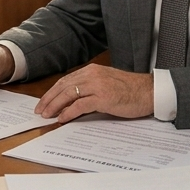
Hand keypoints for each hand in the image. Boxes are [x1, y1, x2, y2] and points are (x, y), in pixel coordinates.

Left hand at [34, 64, 153, 122]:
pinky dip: (68, 112)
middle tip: (39, 110)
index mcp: (92, 70)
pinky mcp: (103, 98)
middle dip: (49, 99)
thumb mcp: (107, 83)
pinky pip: (80, 105)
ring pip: (68, 94)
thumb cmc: (131, 90)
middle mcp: (92, 75)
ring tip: (47, 115)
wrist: (150, 91)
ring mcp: (97, 86)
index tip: (44, 102)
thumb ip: (91, 87)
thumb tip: (73, 100)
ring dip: (55, 106)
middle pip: (63, 86)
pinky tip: (62, 118)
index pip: (66, 80)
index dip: (52, 92)